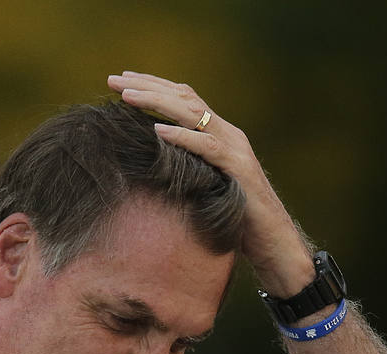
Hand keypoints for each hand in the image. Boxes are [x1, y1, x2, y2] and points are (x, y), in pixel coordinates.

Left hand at [107, 71, 314, 296]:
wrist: (273, 242)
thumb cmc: (235, 220)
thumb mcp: (204, 187)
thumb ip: (185, 169)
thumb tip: (148, 167)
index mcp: (219, 136)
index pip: (184, 99)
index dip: (153, 87)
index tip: (120, 82)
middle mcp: (229, 135)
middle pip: (185, 97)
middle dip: (148, 86)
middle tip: (113, 79)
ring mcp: (236, 150)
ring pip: (194, 114)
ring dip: (158, 102)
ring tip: (127, 96)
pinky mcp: (239, 170)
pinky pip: (208, 147)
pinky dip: (183, 137)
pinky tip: (158, 131)